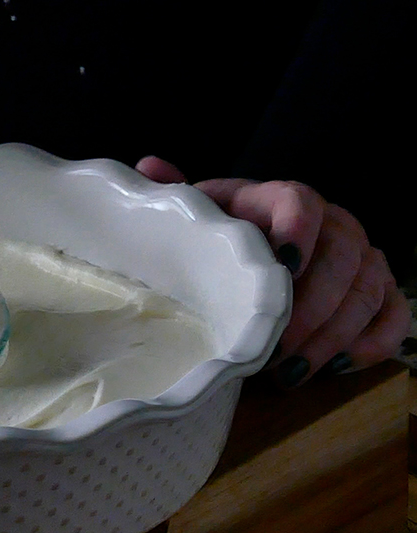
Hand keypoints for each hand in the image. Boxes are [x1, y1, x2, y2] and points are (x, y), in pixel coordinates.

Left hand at [136, 156, 410, 386]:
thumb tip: (149, 167)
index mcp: (281, 199)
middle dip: (310, 309)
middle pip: (343, 256)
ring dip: (332, 336)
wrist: (256, 252)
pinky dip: (370, 345)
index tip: (281, 269)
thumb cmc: (223, 238)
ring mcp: (363, 257)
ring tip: (289, 371)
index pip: (300, 202)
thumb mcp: (199, 216)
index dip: (297, 231)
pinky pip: (394, 316)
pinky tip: (333, 368)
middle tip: (272, 351)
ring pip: (368, 291)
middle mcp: (333, 223)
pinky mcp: (382, 290)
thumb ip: (176, 194)